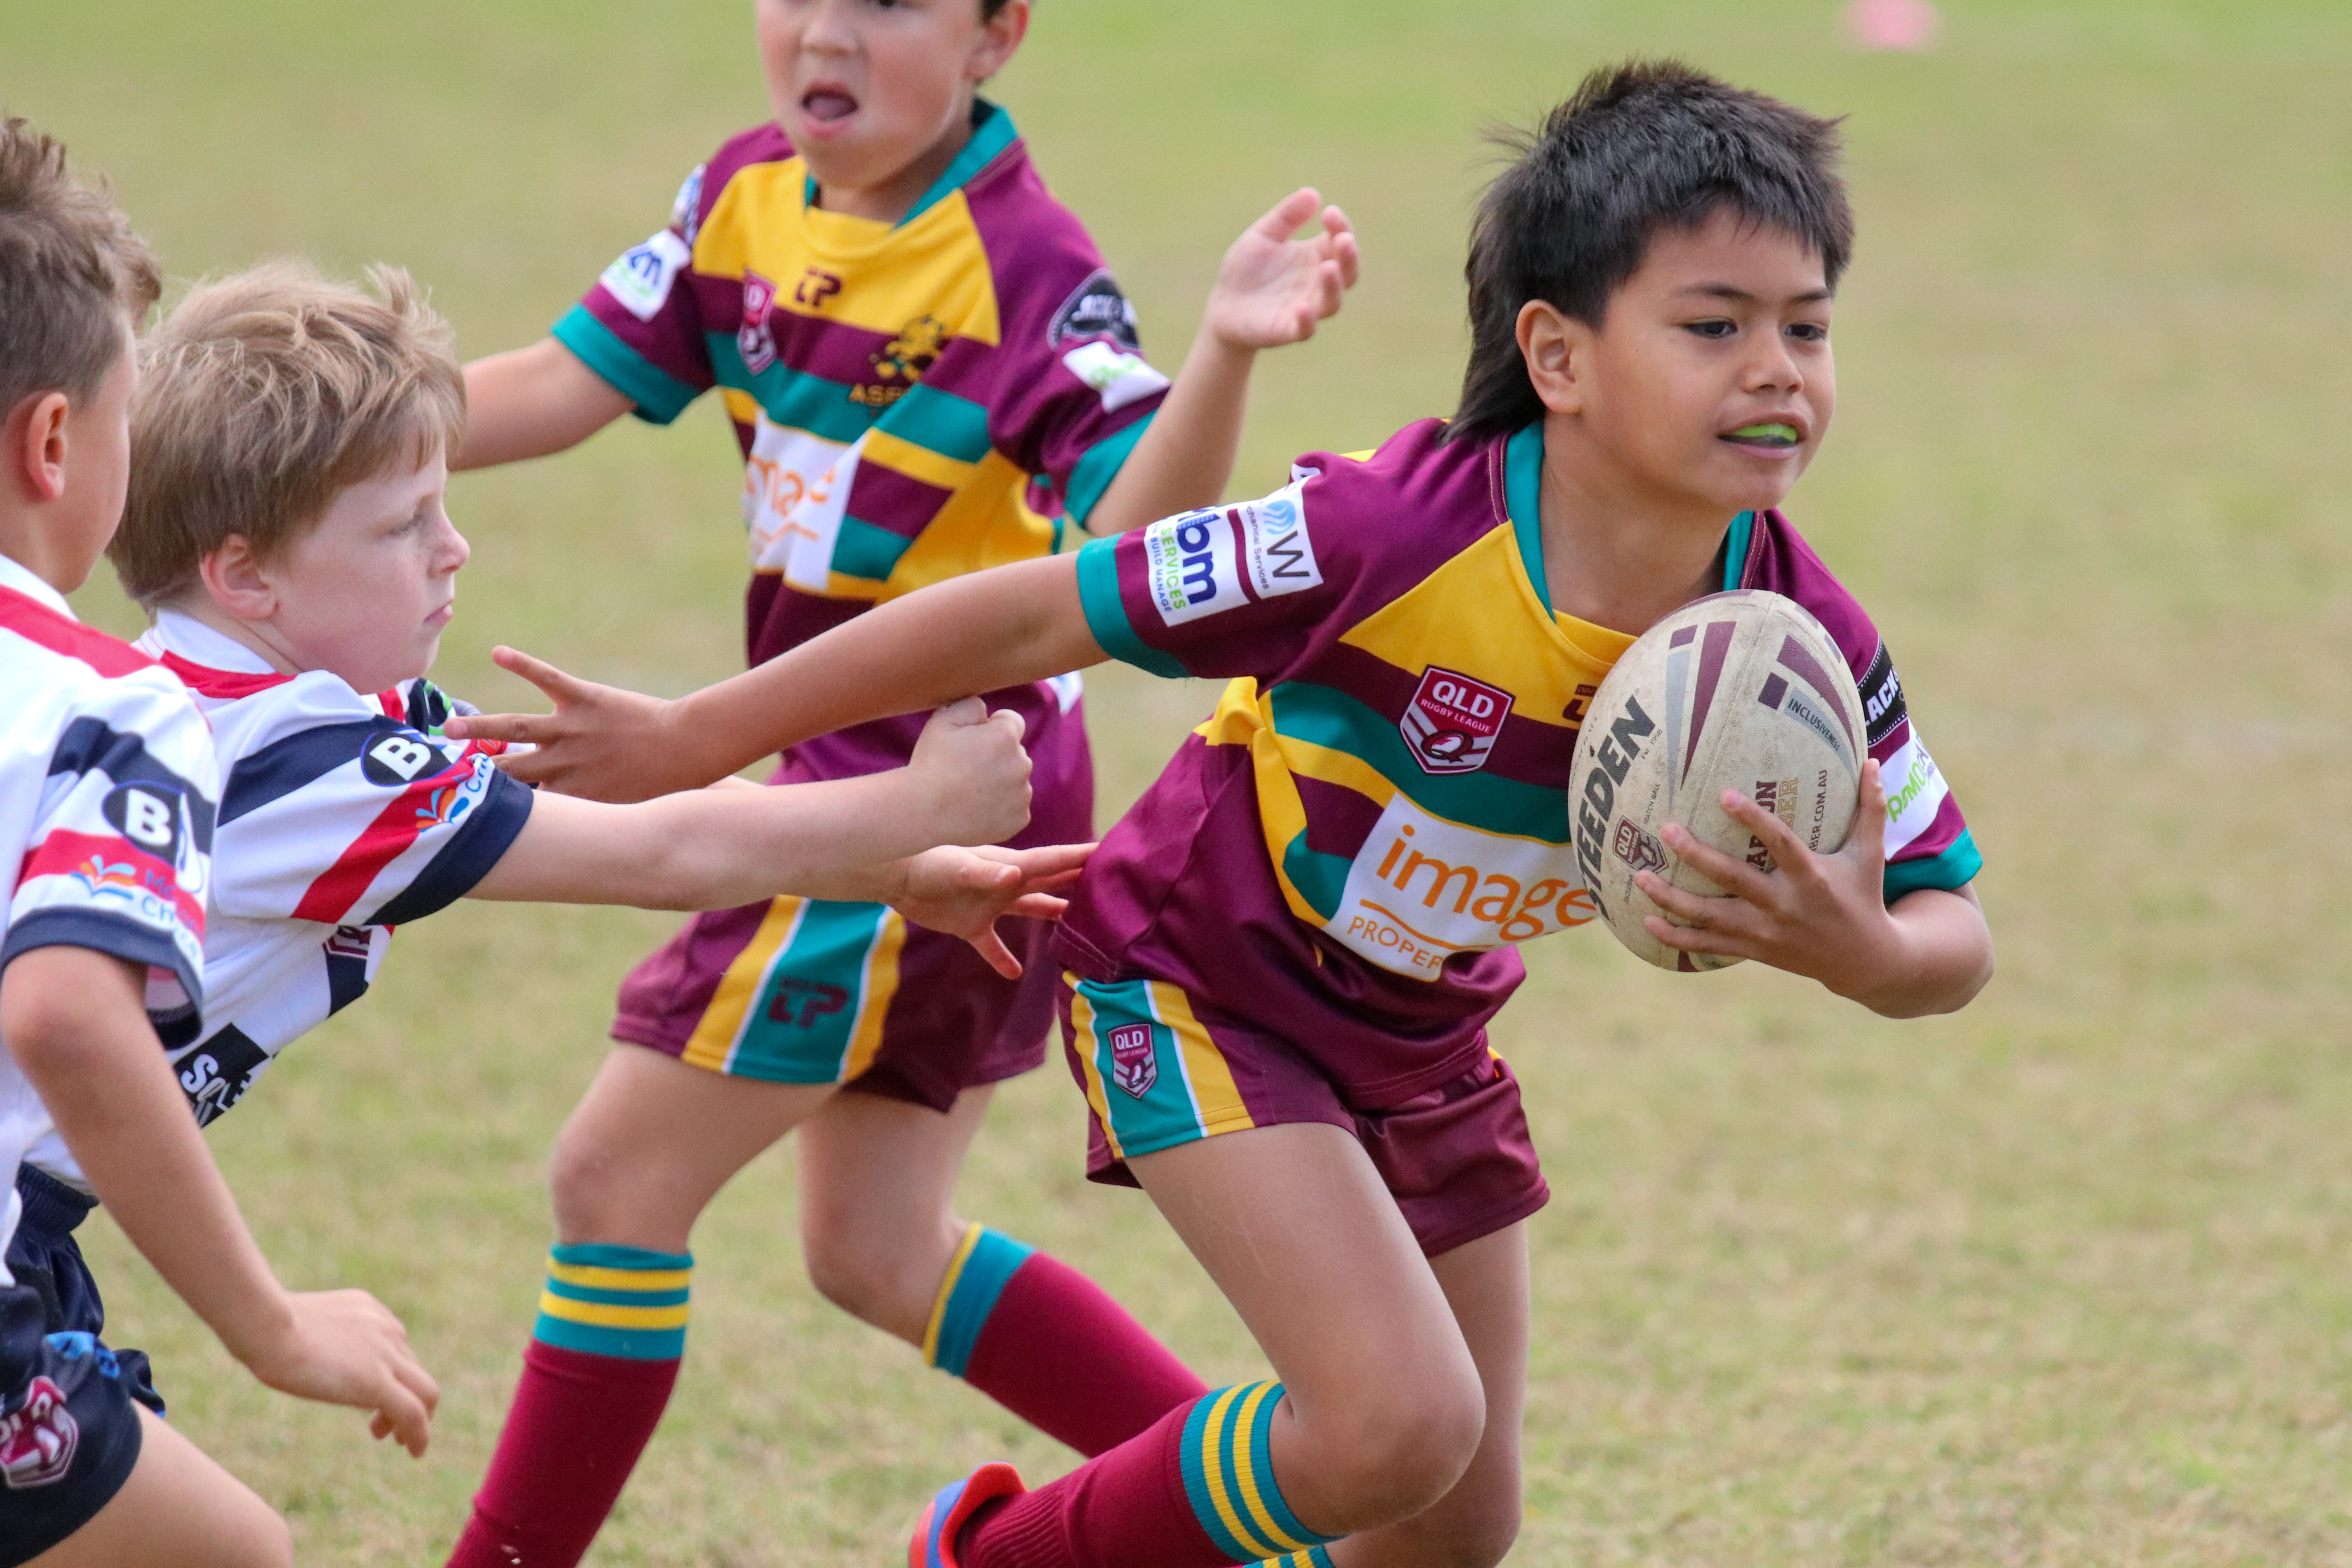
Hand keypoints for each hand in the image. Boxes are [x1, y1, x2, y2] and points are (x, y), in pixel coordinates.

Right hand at [238, 1288, 439, 1456]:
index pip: (395, 1347)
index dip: (391, 1376)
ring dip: (418, 1420)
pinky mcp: (377, 1380)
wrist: (267, 1328)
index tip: (375, 1399)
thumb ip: (315, 1336)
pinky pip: (413, 1412)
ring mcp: (386, 1353)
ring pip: (423, 1391)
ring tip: (403, 1442)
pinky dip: (420, 1434)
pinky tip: (415, 1451)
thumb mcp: (300, 1326)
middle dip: (407, 1399)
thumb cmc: (265, 1328)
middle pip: (412, 1370)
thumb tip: (298, 1348)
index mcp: (368, 1311)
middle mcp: (385, 1329)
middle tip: (386, 1428)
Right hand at [445, 646, 695, 801]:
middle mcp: (563, 763)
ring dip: (478, 728)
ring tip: (446, 728)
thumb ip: (587, 821)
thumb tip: (567, 838)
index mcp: (569, 794)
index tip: (456, 808)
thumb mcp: (618, 812)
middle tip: (431, 771)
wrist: (688, 749)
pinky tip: (498, 650)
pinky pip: (548, 678)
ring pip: (515, 728)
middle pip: (506, 769)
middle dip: (470, 772)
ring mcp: (571, 730)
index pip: (519, 802)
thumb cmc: (660, 784)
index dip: (489, 805)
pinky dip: (522, 663)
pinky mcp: (585, 699)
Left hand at [889, 842, 1093, 976]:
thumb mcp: (959, 867)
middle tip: (1107, 881)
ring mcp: (989, 904)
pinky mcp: (970, 925)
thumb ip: (987, 874)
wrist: (895, 876)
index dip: (1079, 858)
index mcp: (1009, 866)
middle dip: (1076, 880)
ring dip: (1052, 913)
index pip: (1052, 862)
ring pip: (1030, 909)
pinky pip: (992, 945)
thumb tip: (1015, 875)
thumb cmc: (927, 862)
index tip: (1106, 852)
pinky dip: (1003, 958)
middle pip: (1049, 882)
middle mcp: (1005, 883)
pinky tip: (1014, 974)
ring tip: (1079, 922)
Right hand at [906, 698, 1032, 846]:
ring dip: (1000, 782)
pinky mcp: (1019, 819)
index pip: (1012, 721)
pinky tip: (976, 809)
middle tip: (966, 769)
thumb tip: (985, 710)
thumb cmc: (931, 764)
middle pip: (1014, 753)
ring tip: (968, 791)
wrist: (924, 811)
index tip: (973, 741)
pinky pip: (1015, 807)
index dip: (992, 727)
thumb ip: (970, 705)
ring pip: (1015, 781)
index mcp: (1005, 736)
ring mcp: (1022, 794)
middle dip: (996, 756)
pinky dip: (1001, 808)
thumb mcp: (943, 721)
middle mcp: (1021, 764)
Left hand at [1202, 188, 1358, 350]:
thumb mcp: (1263, 235)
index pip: (1339, 240)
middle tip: (1344, 239)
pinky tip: (1302, 307)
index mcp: (1315, 256)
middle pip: (1348, 272)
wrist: (1223, 305)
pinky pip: (1306, 329)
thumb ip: (1286, 217)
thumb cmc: (1246, 269)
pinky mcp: (1289, 330)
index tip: (1329, 212)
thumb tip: (1313, 193)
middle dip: (1349, 256)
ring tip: (1328, 268)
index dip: (1340, 226)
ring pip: (1332, 301)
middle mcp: (1317, 283)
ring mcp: (1307, 308)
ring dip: (1334, 286)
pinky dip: (1308, 320)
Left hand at [1635, 759, 1909, 1001]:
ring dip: (1671, 898)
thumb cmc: (1864, 897)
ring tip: (1639, 877)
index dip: (1752, 819)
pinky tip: (1646, 921)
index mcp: (1811, 877)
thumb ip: (1871, 809)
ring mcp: (1765, 932)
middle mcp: (1784, 905)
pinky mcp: (1753, 950)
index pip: (1779, 843)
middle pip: (1733, 879)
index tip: (1723, 794)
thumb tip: (1873, 760)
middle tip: (1666, 830)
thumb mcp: (1870, 855)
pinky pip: (1707, 945)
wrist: (1864, 961)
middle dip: (1697, 856)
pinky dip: (1675, 937)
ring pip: (1710, 916)